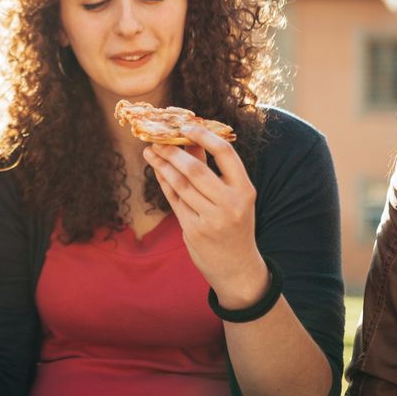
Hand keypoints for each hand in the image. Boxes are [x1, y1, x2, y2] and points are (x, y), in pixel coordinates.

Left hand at [143, 127, 266, 307]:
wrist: (238, 268)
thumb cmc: (235, 225)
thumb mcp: (233, 197)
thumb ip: (213, 169)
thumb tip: (190, 139)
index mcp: (245, 190)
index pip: (225, 154)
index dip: (204, 136)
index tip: (186, 126)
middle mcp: (230, 204)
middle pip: (195, 169)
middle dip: (172, 152)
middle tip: (157, 139)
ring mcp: (211, 219)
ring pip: (180, 184)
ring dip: (162, 165)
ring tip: (151, 151)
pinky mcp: (194, 230)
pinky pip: (174, 200)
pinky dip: (164, 183)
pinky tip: (157, 171)